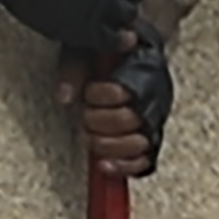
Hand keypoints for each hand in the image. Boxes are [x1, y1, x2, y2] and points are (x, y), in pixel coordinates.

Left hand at [67, 34, 171, 177]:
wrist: (138, 56)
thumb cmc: (109, 54)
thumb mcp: (87, 51)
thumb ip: (74, 70)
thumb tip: (63, 97)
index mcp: (142, 71)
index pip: (121, 91)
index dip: (98, 96)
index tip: (89, 92)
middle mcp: (154, 97)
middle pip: (130, 119)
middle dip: (99, 122)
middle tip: (86, 116)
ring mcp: (155, 121)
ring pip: (139, 143)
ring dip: (109, 145)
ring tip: (92, 138)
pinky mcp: (153, 140)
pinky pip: (145, 161)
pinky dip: (123, 167)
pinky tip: (103, 165)